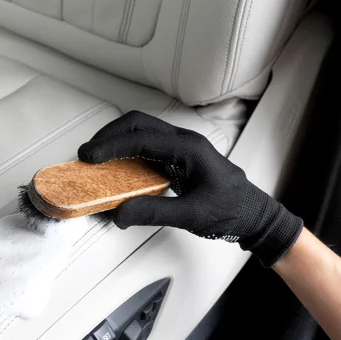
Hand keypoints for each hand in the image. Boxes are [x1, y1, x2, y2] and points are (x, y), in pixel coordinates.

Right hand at [78, 111, 302, 266]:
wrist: (253, 214)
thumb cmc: (231, 210)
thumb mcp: (192, 216)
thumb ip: (154, 213)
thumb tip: (120, 213)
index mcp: (188, 148)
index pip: (141, 138)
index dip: (111, 145)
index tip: (89, 156)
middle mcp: (183, 141)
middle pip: (138, 123)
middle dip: (108, 134)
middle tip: (87, 154)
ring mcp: (181, 146)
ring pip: (141, 130)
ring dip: (116, 139)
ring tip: (97, 158)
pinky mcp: (178, 156)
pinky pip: (147, 144)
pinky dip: (126, 149)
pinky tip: (117, 166)